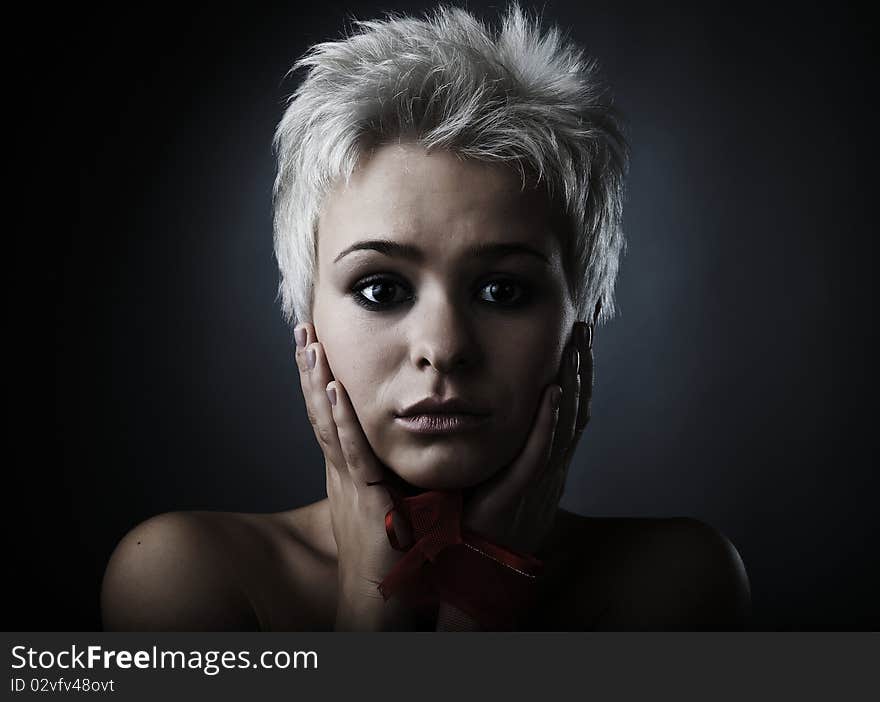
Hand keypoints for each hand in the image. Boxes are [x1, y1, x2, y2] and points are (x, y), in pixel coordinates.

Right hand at [294, 323, 412, 629]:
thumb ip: (387, 469)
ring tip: (310, 344)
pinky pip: (353, 453)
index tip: (314, 342)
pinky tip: (334, 391)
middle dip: (309, 369)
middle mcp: (341, 470)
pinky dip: (342, 421)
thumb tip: (395, 442)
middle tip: (302, 328)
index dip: (318, 379)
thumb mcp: (386, 498)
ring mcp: (349, 482)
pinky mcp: (366, 498)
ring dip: (318, 382)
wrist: (381, 596)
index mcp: (347, 469)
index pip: (328, 414)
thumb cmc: (389, 552)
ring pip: (328, 424)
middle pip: (319, 410)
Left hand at [462, 317, 594, 555]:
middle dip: (581, 367)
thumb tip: (494, 413)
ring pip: (563, 425)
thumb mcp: (497, 479)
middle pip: (574, 410)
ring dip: (573, 382)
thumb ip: (502, 450)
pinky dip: (549, 423)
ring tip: (576, 345)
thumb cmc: (478, 525)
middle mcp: (548, 469)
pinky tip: (554, 393)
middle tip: (584, 326)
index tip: (576, 338)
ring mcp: (538, 482)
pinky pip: (539, 454)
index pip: (567, 411)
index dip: (577, 374)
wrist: (471, 574)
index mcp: (544, 464)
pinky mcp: (518, 494)